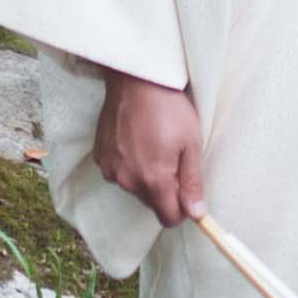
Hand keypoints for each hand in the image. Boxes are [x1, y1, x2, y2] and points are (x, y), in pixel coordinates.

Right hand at [96, 69, 208, 222]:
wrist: (135, 79)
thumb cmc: (168, 108)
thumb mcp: (191, 143)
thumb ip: (192, 183)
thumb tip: (197, 215)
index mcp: (153, 180)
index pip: (168, 217)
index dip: (182, 208)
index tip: (188, 190)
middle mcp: (127, 180)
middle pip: (151, 203)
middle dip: (165, 189)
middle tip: (173, 156)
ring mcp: (110, 169)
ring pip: (135, 188)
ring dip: (146, 176)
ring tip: (154, 144)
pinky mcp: (100, 157)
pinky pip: (119, 173)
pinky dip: (129, 164)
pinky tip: (137, 141)